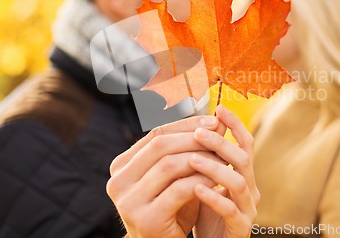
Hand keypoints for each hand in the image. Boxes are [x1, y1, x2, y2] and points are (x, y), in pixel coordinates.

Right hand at [107, 115, 226, 237]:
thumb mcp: (177, 175)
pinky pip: (179, 190)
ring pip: (169, 165)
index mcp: (121, 166)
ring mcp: (128, 201)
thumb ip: (190, 148)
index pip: (155, 134)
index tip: (213, 121)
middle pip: (160, 146)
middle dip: (193, 138)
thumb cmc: (173, 208)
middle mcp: (118, 182)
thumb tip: (218, 120)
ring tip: (221, 156)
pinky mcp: (146, 219)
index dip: (186, 124)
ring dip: (200, 158)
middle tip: (219, 135)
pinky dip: (201, 180)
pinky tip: (217, 179)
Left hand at [192, 105, 259, 237]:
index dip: (235, 125)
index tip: (219, 107)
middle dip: (221, 142)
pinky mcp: (240, 228)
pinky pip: (230, 210)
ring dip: (215, 167)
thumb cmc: (206, 213)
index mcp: (243, 174)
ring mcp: (247, 209)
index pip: (245, 144)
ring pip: (238, 182)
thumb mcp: (205, 180)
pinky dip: (213, 197)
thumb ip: (203, 159)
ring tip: (192, 159)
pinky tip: (195, 189)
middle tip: (199, 132)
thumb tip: (190, 126)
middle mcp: (250, 188)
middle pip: (243, 158)